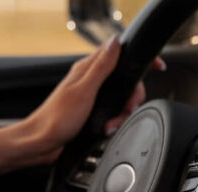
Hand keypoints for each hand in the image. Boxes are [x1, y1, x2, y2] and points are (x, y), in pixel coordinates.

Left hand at [0, 37, 163, 177]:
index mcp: (88, 69)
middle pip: (126, 81)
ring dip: (121, 114)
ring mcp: (92, 97)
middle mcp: (91, 81)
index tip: (156, 66)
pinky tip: (106, 129)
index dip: (139, 58)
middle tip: (128, 108)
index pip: (119, 54)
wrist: (41, 144)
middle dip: (132, 97)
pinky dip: (114, 123)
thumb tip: (116, 42)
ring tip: (110, 125)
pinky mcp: (92, 113)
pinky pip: (113, 114)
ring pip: (121, 100)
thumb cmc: (56, 118)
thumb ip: (102, 66)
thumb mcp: (84, 90)